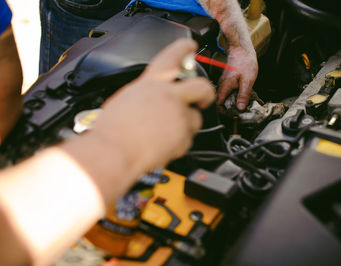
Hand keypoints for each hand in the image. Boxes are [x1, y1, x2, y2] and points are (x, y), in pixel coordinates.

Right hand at [90, 39, 215, 175]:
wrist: (114, 152)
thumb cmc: (113, 130)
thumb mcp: (127, 98)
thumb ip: (147, 93)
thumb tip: (157, 95)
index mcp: (151, 83)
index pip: (173, 56)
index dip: (185, 49)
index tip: (190, 47)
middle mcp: (168, 95)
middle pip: (202, 87)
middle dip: (206, 93)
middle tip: (202, 99)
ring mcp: (178, 115)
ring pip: (195, 118)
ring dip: (186, 124)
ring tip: (165, 132)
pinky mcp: (183, 136)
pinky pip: (188, 138)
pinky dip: (178, 142)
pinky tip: (161, 143)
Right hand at [217, 45, 257, 110]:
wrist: (242, 49)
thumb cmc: (245, 62)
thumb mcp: (247, 80)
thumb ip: (243, 95)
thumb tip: (240, 108)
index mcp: (225, 86)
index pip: (218, 104)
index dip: (223, 112)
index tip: (231, 115)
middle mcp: (221, 85)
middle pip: (219, 102)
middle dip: (227, 109)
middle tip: (237, 113)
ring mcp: (223, 83)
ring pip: (222, 98)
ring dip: (229, 104)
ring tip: (239, 107)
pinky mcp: (226, 81)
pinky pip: (226, 93)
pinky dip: (231, 97)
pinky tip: (239, 98)